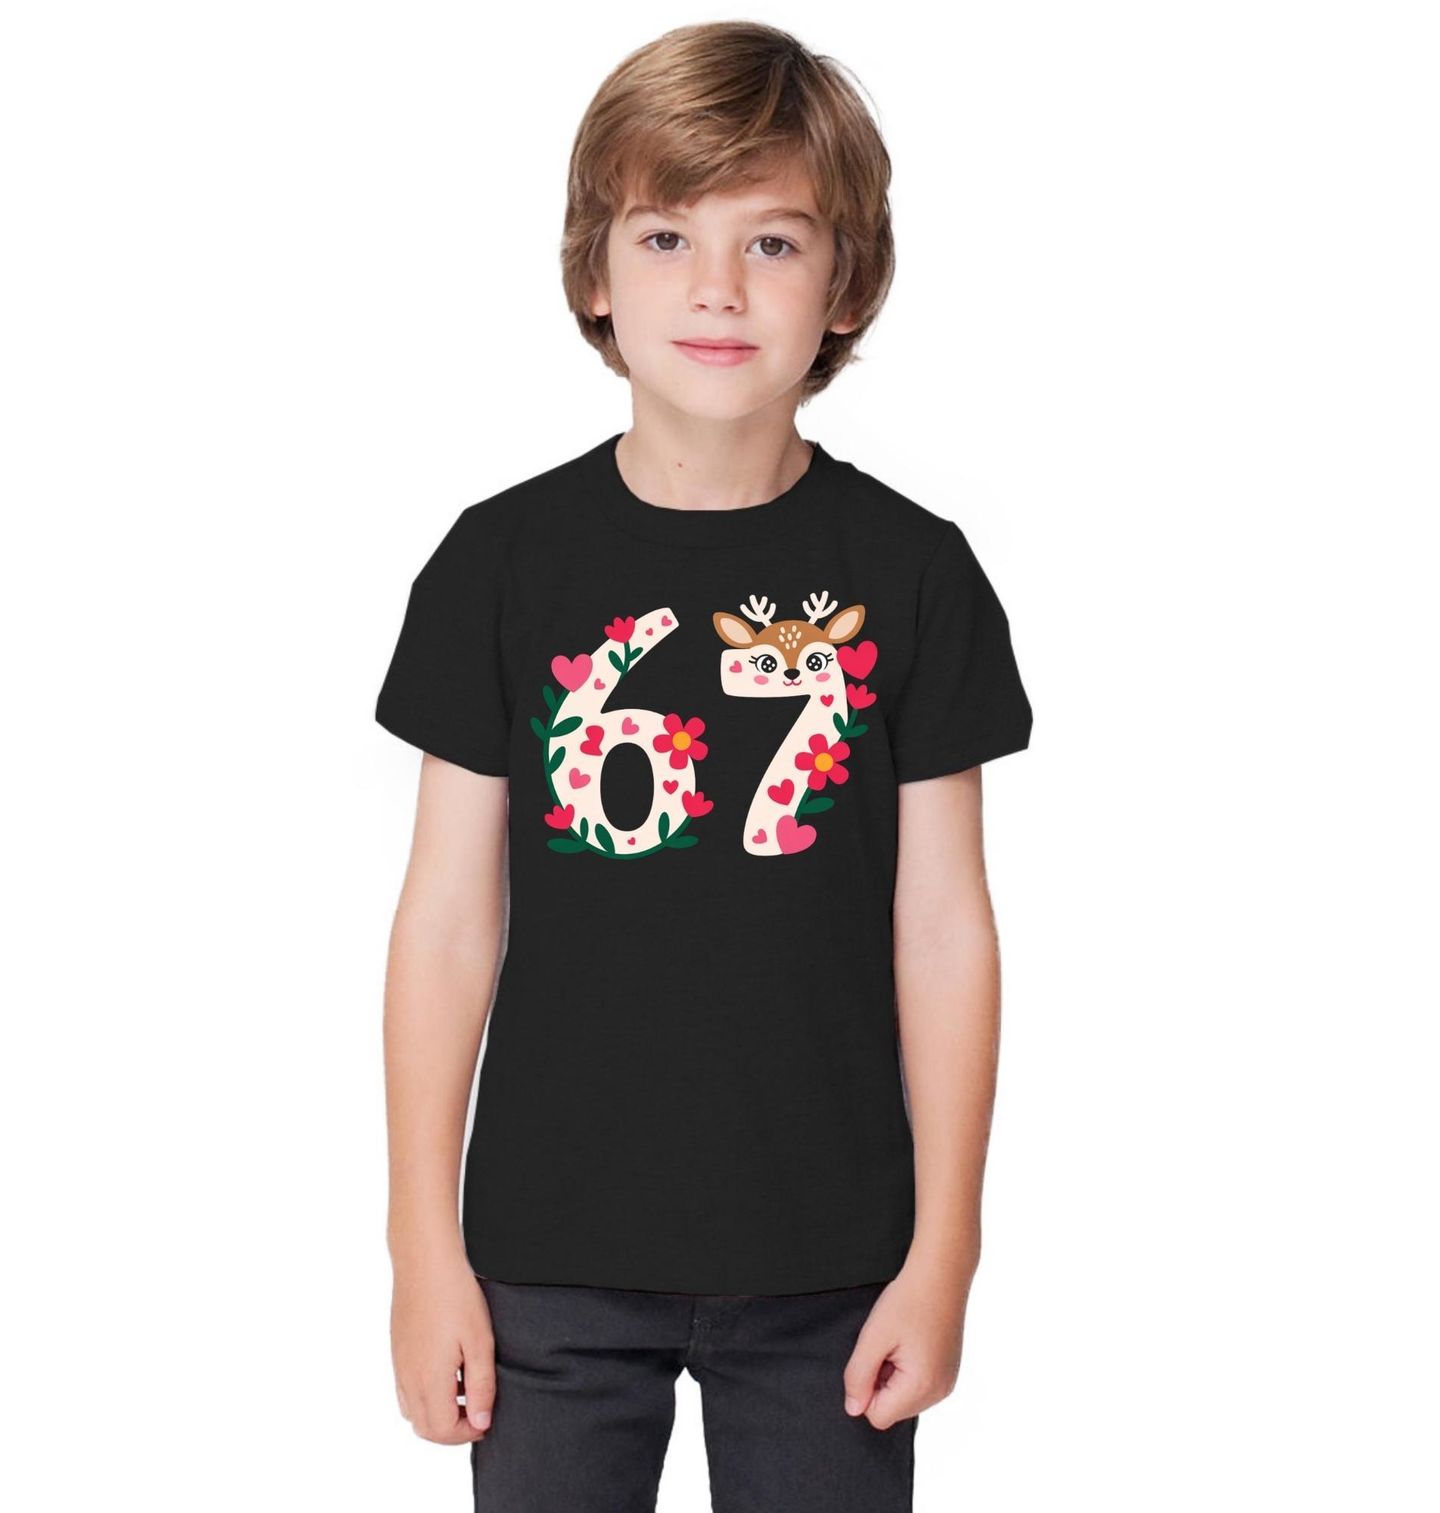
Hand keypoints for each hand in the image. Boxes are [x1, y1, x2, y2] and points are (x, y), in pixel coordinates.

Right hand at [391, 1251, 495, 1443]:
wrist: (424, 1262)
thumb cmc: (456, 1297)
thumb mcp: (480, 1341)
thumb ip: (481, 1386)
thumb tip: (482, 1422)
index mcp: (428, 1380)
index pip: (443, 1431)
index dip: (468, 1433)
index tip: (488, 1419)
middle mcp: (408, 1379)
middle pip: (425, 1428)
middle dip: (453, 1430)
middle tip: (479, 1411)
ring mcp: (399, 1366)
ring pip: (413, 1412)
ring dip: (438, 1414)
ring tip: (465, 1391)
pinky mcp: (397, 1352)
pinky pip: (406, 1391)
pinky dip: (426, 1396)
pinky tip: (448, 1371)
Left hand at [841, 1259, 970, 1429]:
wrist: (941, 1274)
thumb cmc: (907, 1300)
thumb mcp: (872, 1337)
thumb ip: (858, 1377)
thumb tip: (853, 1409)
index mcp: (921, 1387)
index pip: (877, 1416)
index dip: (866, 1388)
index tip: (872, 1356)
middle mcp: (939, 1392)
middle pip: (892, 1409)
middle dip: (881, 1382)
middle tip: (887, 1345)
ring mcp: (947, 1383)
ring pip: (904, 1398)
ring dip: (894, 1375)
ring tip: (899, 1341)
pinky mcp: (948, 1372)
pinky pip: (919, 1385)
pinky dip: (908, 1369)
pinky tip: (911, 1341)